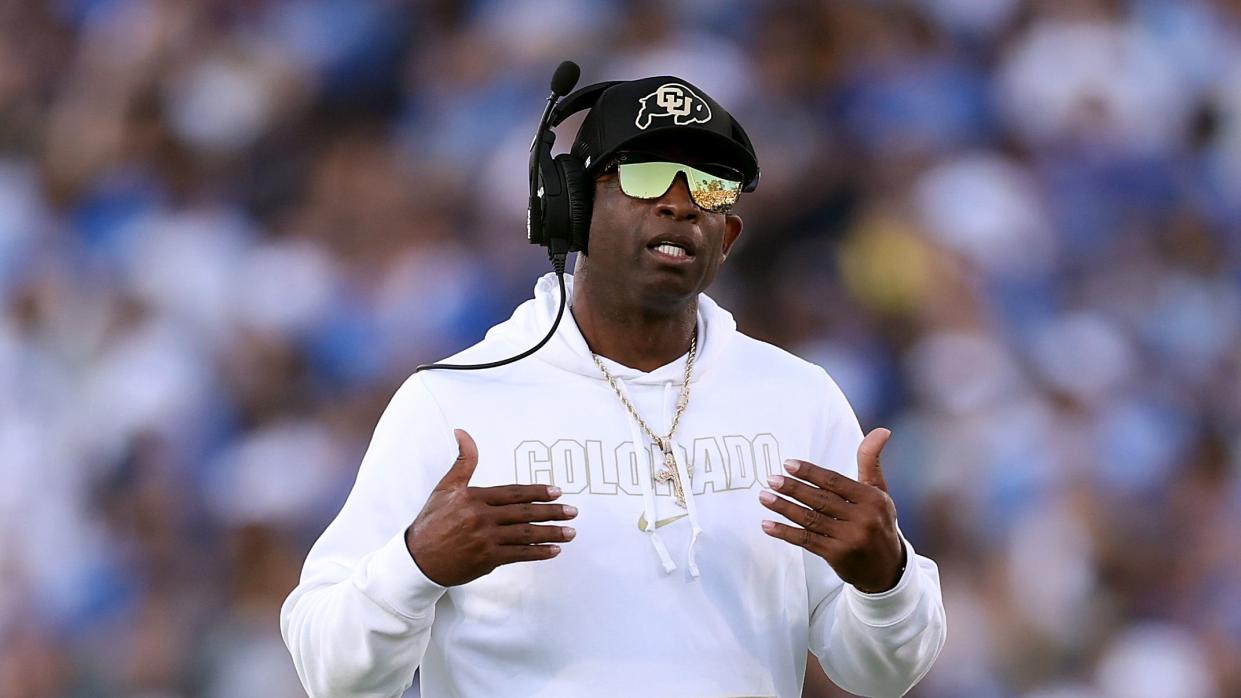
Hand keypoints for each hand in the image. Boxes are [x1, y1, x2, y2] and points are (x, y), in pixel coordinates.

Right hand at [406, 429, 578, 586]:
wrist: (417, 559)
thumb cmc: (432, 521)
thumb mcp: (445, 487)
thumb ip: (462, 462)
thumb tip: (463, 432)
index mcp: (474, 498)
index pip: (513, 493)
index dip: (537, 492)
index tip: (557, 491)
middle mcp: (482, 518)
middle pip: (524, 513)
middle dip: (552, 512)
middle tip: (573, 512)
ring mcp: (486, 540)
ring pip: (525, 535)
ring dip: (551, 533)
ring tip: (571, 532)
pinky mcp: (487, 559)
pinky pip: (518, 555)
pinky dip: (538, 553)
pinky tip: (554, 550)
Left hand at [759, 428, 905, 592]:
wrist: (887, 568)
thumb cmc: (879, 522)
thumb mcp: (880, 492)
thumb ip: (871, 461)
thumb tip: (882, 430)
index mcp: (872, 499)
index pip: (835, 482)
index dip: (810, 472)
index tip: (788, 464)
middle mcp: (863, 519)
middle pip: (820, 500)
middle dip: (793, 489)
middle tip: (770, 479)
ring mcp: (849, 539)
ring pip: (810, 520)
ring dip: (784, 508)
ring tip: (764, 497)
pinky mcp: (837, 556)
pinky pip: (806, 540)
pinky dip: (785, 533)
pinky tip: (767, 525)